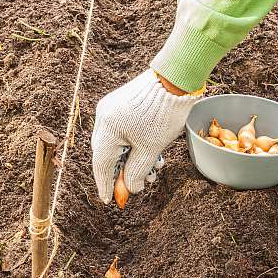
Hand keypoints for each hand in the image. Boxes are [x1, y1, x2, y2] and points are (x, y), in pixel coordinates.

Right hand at [92, 70, 199, 203]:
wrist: (175, 78)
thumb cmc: (163, 113)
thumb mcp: (151, 149)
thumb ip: (137, 171)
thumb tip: (130, 188)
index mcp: (107, 129)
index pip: (102, 164)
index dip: (106, 185)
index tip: (109, 200)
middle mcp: (104, 117)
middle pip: (109, 154)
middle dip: (125, 172)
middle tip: (141, 184)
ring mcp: (112, 108)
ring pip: (118, 143)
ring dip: (134, 159)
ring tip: (155, 169)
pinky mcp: (122, 103)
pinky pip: (123, 131)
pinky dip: (135, 144)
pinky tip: (153, 153)